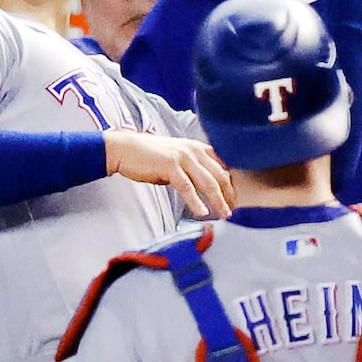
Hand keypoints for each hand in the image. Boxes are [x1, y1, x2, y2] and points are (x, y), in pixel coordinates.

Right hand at [104, 128, 233, 219]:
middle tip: (233, 210)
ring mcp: (182, 157)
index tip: (234, 198)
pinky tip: (202, 212)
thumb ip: (193, 168)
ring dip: (218, 200)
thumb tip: (206, 185)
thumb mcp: (177, 157)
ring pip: (208, 182)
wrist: (126, 149)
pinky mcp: (170, 166)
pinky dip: (196, 201)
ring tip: (225, 214)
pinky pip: (187, 187)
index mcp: (197, 147)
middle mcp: (193, 150)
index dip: (231, 183)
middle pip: (220, 175)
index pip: (223, 165)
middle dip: (229, 194)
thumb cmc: (150, 156)